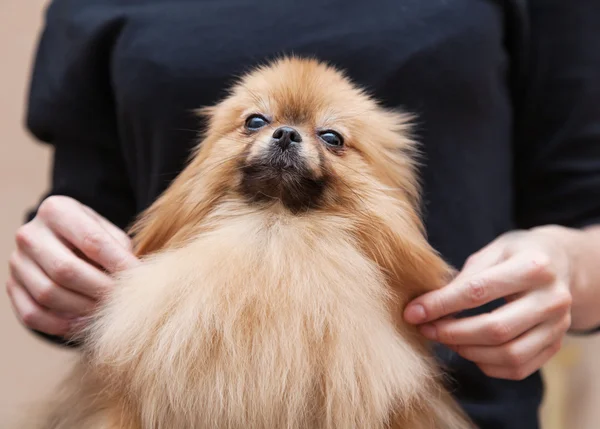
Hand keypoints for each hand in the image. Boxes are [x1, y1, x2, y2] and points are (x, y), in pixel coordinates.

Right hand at [6, 196, 137, 337]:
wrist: (61, 240)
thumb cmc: (94, 236)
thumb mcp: (109, 231)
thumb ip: (121, 250)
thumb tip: (137, 277)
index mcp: (57, 210)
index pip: (91, 241)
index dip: (118, 264)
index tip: (141, 279)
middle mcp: (30, 233)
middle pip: (66, 270)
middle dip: (100, 289)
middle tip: (124, 301)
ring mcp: (17, 262)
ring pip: (48, 294)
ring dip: (83, 309)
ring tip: (108, 312)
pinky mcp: (12, 287)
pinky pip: (32, 314)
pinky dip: (60, 324)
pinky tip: (85, 322)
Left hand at [404, 227, 572, 379]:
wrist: (560, 263)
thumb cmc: (515, 254)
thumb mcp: (491, 251)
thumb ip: (463, 278)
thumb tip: (426, 306)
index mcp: (533, 266)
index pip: (478, 292)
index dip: (441, 305)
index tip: (412, 313)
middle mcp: (552, 299)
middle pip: (495, 329)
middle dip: (451, 333)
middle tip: (425, 329)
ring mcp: (559, 326)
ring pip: (508, 354)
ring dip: (467, 352)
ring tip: (444, 338)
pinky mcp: (556, 345)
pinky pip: (518, 368)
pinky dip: (487, 365)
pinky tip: (468, 349)